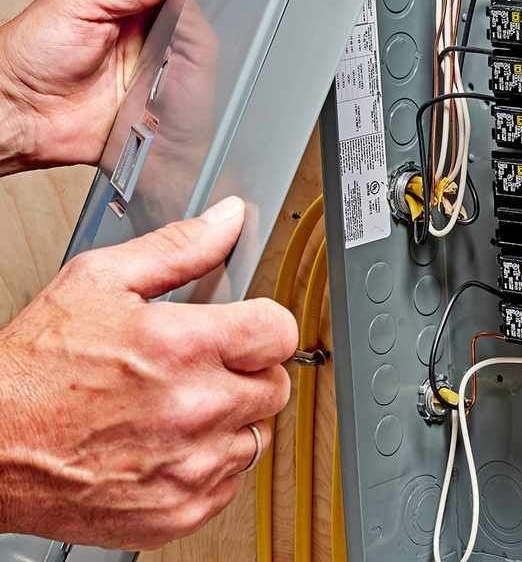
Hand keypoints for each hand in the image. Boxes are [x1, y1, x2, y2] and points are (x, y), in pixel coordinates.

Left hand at [0, 0, 184, 174]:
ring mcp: (153, 81)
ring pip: (198, 71)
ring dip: (197, 67)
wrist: (15, 111)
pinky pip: (187, 108)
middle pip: (197, 35)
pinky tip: (186, 93)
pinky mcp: (154, 114)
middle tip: (186, 33)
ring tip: (180, 64)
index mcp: (132, 12)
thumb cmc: (30, 54)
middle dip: (199, 33)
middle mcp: (148, 45)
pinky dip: (193, 102)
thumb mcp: (77, 2)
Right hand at [0, 196, 296, 548]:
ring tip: (175, 409)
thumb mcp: (97, 282)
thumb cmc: (30, 373)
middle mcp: (196, 409)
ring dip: (228, 421)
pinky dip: (206, 467)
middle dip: (245, 372)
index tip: (244, 330)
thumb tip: (226, 220)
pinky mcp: (178, 512)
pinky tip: (166, 446)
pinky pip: (228, 484)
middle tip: (200, 370)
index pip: (280, 332)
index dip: (262, 326)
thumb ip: (177, 248)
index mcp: (184, 346)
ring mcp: (190, 466)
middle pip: (274, 385)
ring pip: (255, 435)